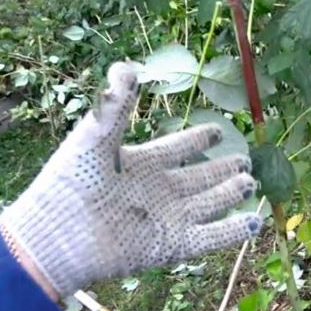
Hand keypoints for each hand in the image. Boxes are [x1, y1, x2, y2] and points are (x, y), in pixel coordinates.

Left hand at [0, 62, 262, 298]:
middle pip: (198, 178)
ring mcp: (165, 219)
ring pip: (208, 205)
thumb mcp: (95, 135)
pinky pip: (209, 238)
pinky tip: (254, 221)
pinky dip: (232, 231)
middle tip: (246, 161)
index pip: (177, 148)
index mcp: (140, 163)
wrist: (56, 233)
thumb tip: (127, 65)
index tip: (219, 130)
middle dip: (222, 169)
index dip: (198, 139)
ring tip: (251, 182)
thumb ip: (116, 104)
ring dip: (230, 194)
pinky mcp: (170, 245)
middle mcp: (157, 191)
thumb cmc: (70, 181)